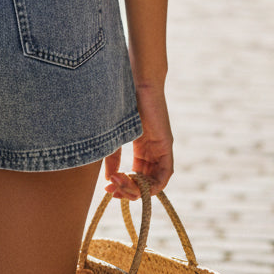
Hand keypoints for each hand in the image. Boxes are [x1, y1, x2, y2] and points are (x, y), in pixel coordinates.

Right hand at [104, 83, 172, 197]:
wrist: (134, 82)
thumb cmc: (122, 104)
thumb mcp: (115, 136)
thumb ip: (113, 157)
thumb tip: (110, 180)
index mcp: (142, 148)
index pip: (136, 177)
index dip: (124, 187)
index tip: (107, 189)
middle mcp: (153, 151)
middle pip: (145, 183)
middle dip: (128, 191)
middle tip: (111, 188)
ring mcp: (160, 149)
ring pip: (154, 182)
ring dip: (137, 190)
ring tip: (118, 183)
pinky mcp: (166, 145)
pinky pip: (165, 174)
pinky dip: (154, 184)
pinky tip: (137, 184)